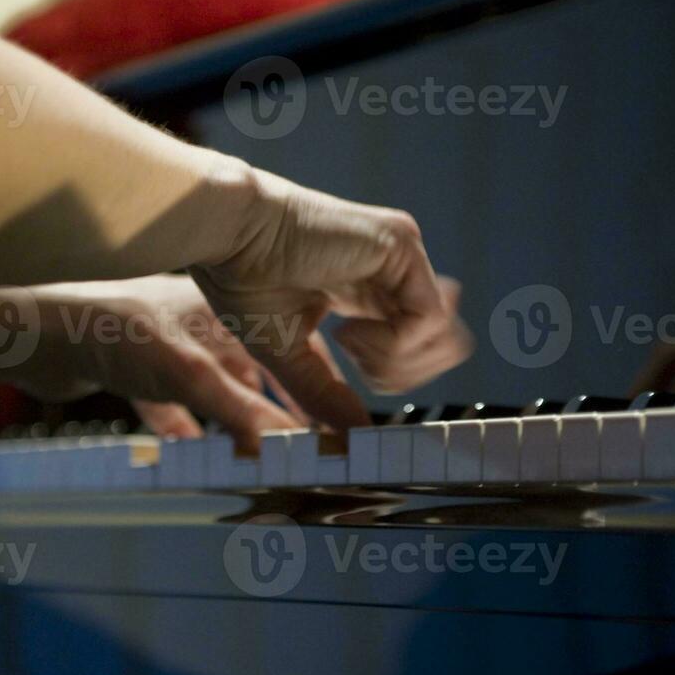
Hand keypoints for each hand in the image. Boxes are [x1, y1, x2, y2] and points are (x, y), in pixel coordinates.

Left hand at [17, 276, 303, 449]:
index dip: (317, 390)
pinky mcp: (129, 372)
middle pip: (256, 372)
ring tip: (257, 455)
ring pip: (214, 391)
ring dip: (234, 423)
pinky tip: (186, 450)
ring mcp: (163, 348)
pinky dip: (181, 429)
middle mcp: (199, 327)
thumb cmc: (108, 334)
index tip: (339, 427)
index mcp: (226, 317)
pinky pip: (167, 406)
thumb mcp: (188, 375)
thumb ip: (240, 412)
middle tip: (306, 444)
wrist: (28, 333)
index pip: (288, 352)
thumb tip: (291, 447)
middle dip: (280, 410)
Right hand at [193, 163, 472, 428]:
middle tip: (353, 358)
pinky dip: (389, 342)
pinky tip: (346, 327)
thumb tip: (358, 435)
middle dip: (399, 373)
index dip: (394, 373)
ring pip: (443, 336)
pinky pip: (428, 320)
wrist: (231, 239)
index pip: (418, 342)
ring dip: (392, 358)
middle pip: (444, 344)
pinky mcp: (402, 245)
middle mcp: (394, 268)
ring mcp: (401, 254)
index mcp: (370, 287)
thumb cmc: (243, 283)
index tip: (355, 370)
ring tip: (346, 339)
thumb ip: (326, 394)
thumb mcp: (288, 355)